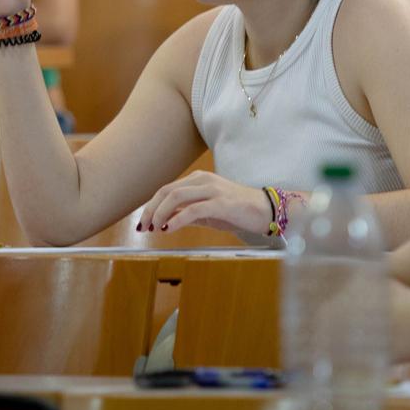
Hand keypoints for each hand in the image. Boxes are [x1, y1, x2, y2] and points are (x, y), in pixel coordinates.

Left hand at [135, 170, 271, 235]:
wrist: (266, 211)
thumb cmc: (237, 212)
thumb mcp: (207, 213)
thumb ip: (186, 214)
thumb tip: (164, 221)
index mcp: (199, 180)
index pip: (167, 189)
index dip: (151, 205)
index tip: (143, 222)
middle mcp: (203, 181)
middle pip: (167, 191)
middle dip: (151, 209)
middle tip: (143, 227)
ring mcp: (212, 190)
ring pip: (176, 197)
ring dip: (160, 213)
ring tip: (154, 228)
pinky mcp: (221, 203)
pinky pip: (193, 210)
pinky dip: (176, 220)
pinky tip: (168, 229)